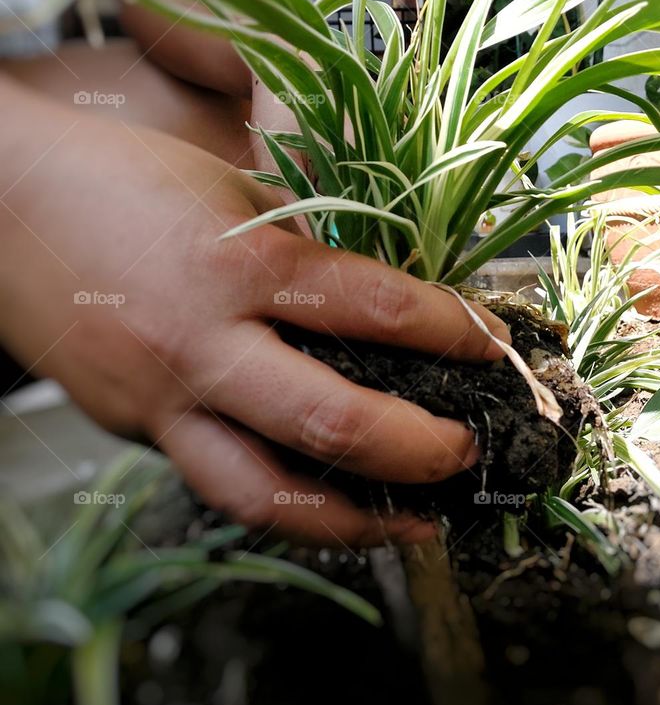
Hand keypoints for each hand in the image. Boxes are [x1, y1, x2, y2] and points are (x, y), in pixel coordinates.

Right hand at [0, 80, 510, 546]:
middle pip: (330, 424)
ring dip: (354, 523)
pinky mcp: (130, 430)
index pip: (372, 307)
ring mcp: (157, 401)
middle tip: (467, 455)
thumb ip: (303, 250)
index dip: (448, 330)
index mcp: (236, 265)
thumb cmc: (120, 178)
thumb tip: (386, 297)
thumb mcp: (229, 193)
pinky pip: (217, 481)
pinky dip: (282, 496)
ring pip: (265, 496)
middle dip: (419, 449)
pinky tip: (326, 497)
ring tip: (413, 526)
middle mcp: (200, 345)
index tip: (493, 345)